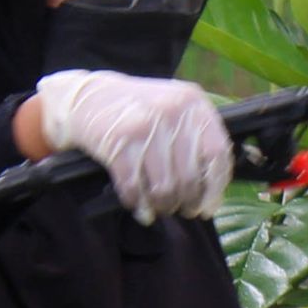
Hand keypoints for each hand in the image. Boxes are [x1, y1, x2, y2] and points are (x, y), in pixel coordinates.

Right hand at [33, 70, 228, 223]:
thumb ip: (197, 140)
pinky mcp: (117, 141)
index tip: (208, 207)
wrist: (89, 98)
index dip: (215, 187)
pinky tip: (139, 207)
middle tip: (182, 209)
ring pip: (163, 186)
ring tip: (160, 208)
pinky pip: (134, 186)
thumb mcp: (175, 110)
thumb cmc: (139, 111)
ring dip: (162, 205)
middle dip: (187, 201)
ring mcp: (144, 125)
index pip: (217, 153)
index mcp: (193, 102)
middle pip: (190, 176)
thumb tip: (213, 191)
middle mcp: (172, 110)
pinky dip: (138, 203)